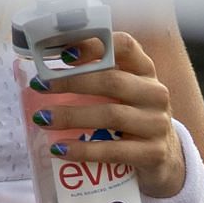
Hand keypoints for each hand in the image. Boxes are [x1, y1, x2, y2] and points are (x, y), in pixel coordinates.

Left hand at [28, 32, 185, 196]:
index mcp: (144, 70)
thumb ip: (94, 77)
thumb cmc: (131, 116)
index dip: (93, 46)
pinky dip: (84, 150)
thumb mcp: (121, 92)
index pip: (125, 46)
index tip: (63, 55)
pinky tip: (60, 149)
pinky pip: (114, 151)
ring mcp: (157, 123)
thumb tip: (43, 73)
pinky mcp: (154, 153)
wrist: (163, 156)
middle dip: (71, 82)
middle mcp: (154, 93)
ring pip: (111, 115)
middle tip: (40, 86)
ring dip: (71, 116)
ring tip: (42, 118)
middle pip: (112, 81)